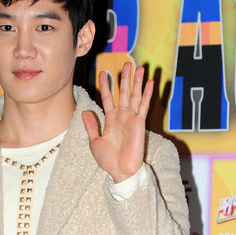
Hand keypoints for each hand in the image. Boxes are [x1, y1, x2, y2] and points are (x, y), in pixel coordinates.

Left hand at [82, 62, 153, 182]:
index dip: (105, 86)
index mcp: (111, 120)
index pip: (107, 98)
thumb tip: (85, 111)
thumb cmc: (108, 160)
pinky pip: (143, 106)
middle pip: (123, 93)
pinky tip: (150, 83)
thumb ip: (91, 126)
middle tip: (126, 63)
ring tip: (140, 67)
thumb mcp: (95, 142)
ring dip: (137, 82)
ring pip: (134, 95)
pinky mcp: (140, 123)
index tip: (103, 73)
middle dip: (124, 78)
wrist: (120, 171)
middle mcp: (122, 116)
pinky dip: (147, 94)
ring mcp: (131, 118)